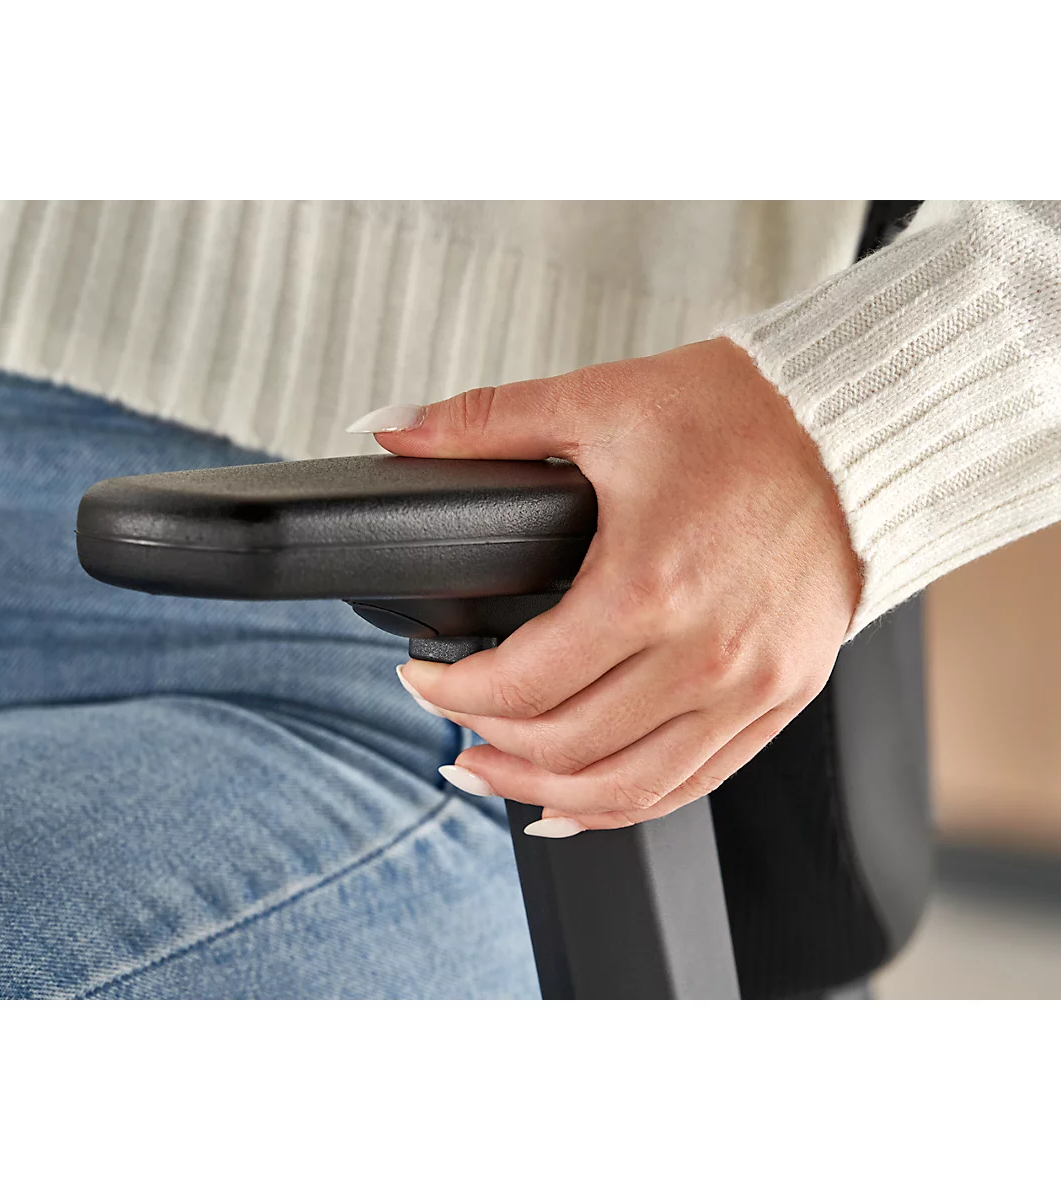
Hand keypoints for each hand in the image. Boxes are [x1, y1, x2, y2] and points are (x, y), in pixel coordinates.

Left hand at [353, 338, 861, 835]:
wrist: (853, 429)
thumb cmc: (741, 416)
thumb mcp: (599, 401)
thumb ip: (482, 423)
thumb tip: (389, 428)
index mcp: (646, 587)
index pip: (519, 684)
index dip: (448, 690)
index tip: (419, 675)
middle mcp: (703, 656)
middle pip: (562, 748)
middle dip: (482, 738)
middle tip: (446, 713)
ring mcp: (749, 689)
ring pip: (623, 790)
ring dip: (542, 793)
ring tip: (492, 769)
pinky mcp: (780, 699)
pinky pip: (691, 786)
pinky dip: (624, 804)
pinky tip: (578, 799)